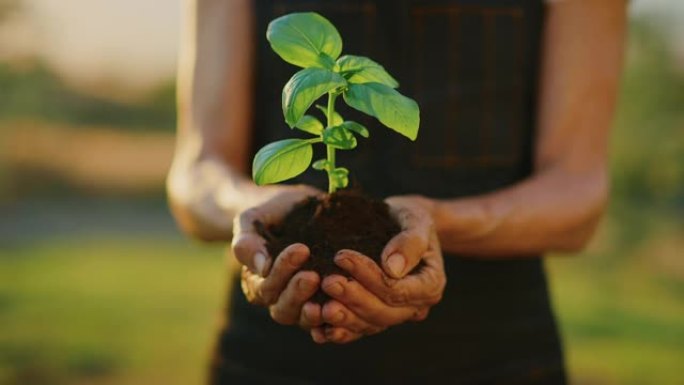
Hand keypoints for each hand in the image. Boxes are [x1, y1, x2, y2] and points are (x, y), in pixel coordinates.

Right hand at [232, 185, 324, 328]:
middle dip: (298, 293)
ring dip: (316, 311)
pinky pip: (329, 319)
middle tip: (313, 276)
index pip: (265, 287)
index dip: (282, 271)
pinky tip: (347, 309)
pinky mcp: (326, 302)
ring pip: (305, 318)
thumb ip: (248, 242)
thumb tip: (262, 266)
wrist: (295, 209)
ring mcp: (303, 303)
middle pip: (283, 309)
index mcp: (257, 283)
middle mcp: (278, 299)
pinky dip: (336, 320)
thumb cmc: (269, 214)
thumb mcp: (251, 220)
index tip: (301, 249)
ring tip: (330, 296)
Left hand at [311, 195, 445, 343]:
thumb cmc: (408, 217)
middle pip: (383, 313)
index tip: (342, 257)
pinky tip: (318, 328)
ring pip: (369, 325)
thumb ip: (410, 242)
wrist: (399, 223)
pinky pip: (358, 330)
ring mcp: (395, 314)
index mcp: (430, 285)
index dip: (369, 277)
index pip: (397, 290)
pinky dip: (339, 332)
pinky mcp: (376, 317)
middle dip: (353, 298)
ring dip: (343, 319)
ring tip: (318, 307)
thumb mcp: (416, 219)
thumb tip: (393, 269)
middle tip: (327, 282)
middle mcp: (415, 306)